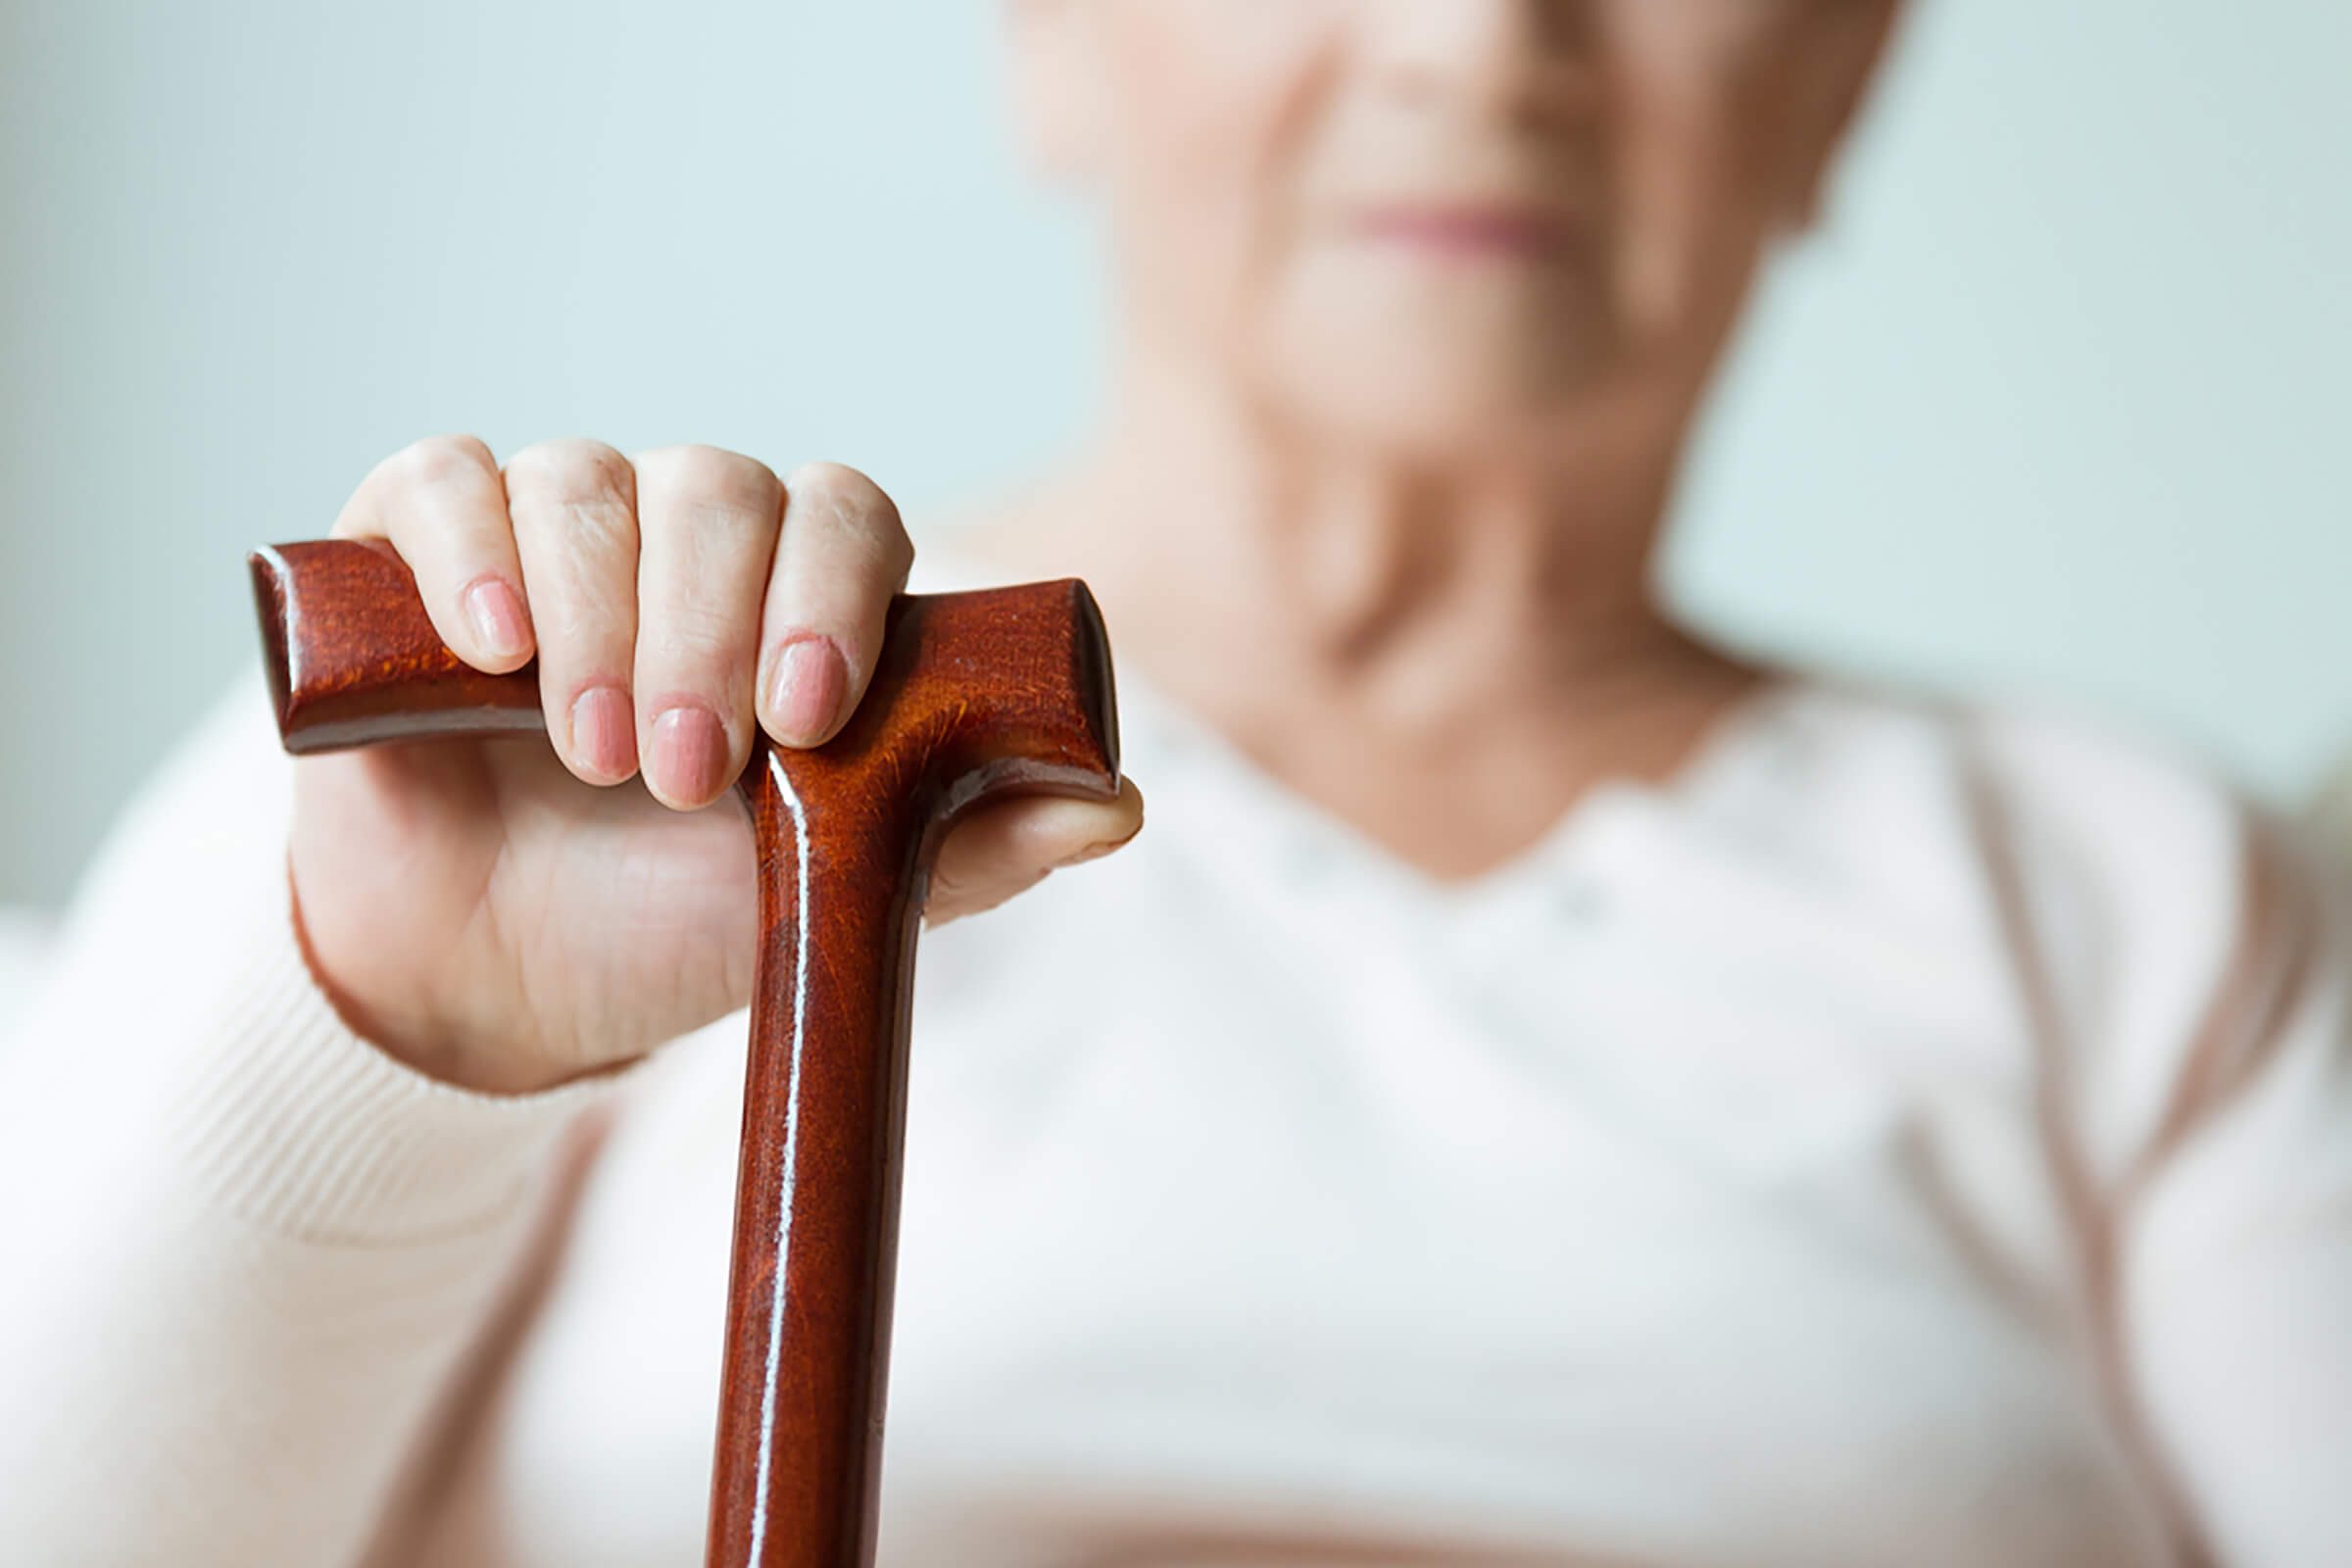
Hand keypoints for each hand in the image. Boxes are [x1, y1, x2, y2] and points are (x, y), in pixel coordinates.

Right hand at [286, 435, 1141, 1093]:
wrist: (500, 983)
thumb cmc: (676, 920)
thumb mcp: (829, 900)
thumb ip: (968, 850)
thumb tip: (1119, 803)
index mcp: (794, 595)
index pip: (843, 515)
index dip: (833, 591)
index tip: (809, 716)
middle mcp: (681, 541)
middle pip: (719, 489)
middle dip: (707, 630)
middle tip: (683, 777)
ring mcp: (552, 535)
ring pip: (586, 481)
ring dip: (598, 617)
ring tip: (591, 755)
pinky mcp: (421, 552)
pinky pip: (443, 480)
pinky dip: (470, 543)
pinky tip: (491, 644)